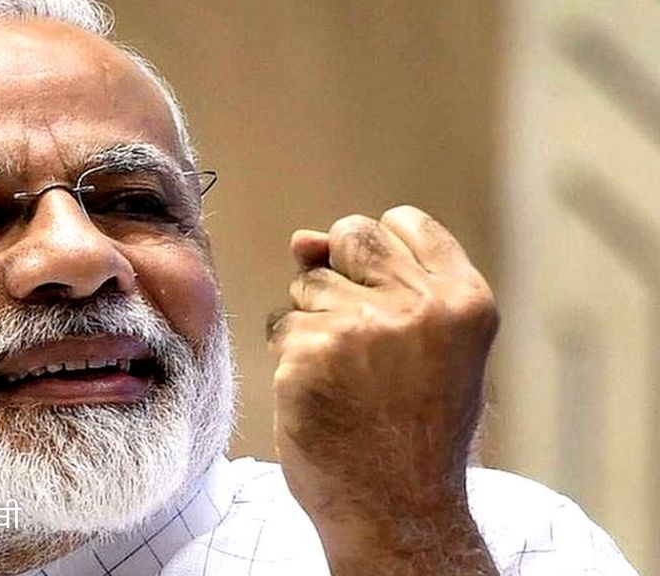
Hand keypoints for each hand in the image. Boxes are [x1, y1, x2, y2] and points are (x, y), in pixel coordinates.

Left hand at [269, 206, 499, 573]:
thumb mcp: (428, 347)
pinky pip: (282, 325)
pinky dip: (291, 357)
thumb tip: (301, 240)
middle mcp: (418, 305)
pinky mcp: (311, 352)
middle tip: (361, 340)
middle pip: (350, 235)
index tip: (386, 298)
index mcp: (464, 300)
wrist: (398, 509)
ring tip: (347, 377)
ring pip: (309, 284)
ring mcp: (362, 327)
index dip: (381, 256)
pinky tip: (319, 394)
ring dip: (314, 323)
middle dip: (340, 274)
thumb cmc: (413, 427)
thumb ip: (381, 281)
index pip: (404, 223)